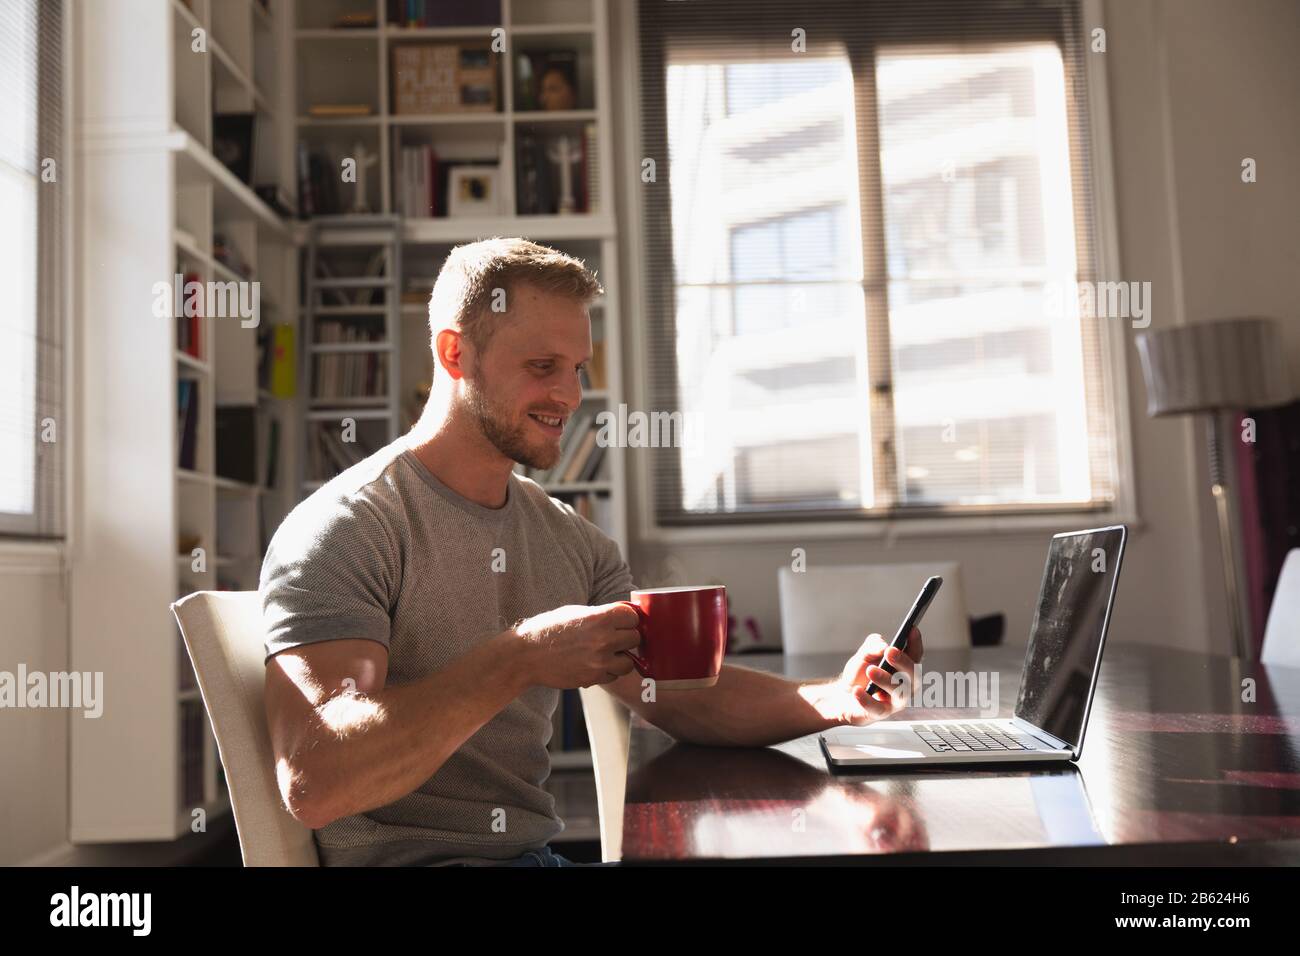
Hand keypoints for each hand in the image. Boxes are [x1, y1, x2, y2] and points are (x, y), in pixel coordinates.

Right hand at [512, 603, 642, 689]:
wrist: (526, 655)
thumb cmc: (547, 629)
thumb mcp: (574, 612)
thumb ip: (600, 614)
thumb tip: (622, 616)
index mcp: (599, 618)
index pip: (633, 617)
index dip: (629, 619)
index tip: (622, 621)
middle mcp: (603, 640)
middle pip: (635, 638)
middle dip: (627, 637)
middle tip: (615, 638)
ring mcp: (599, 661)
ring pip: (629, 662)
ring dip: (621, 658)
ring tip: (607, 653)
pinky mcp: (593, 678)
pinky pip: (613, 676)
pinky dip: (608, 671)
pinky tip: (595, 664)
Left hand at [818, 628, 923, 726]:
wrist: (842, 694)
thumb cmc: (860, 673)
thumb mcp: (864, 654)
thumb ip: (874, 645)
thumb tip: (884, 646)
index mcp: (904, 668)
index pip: (916, 655)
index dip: (916, 642)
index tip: (911, 629)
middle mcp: (906, 685)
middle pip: (913, 675)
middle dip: (903, 662)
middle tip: (890, 651)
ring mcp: (895, 701)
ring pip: (899, 692)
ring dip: (885, 679)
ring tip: (870, 670)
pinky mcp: (881, 713)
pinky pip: (878, 708)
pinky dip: (867, 699)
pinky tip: (857, 691)